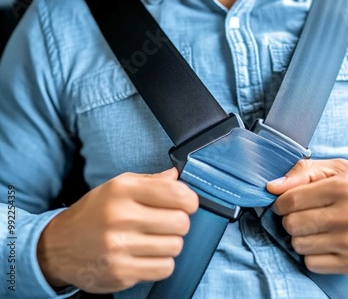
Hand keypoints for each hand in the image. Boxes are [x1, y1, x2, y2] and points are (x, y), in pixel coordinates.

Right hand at [37, 168, 198, 292]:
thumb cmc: (95, 213)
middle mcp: (120, 217)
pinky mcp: (120, 272)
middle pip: (181, 222)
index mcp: (122, 190)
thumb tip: (176, 176)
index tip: (186, 204)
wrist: (58, 246)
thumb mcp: (117, 187)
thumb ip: (150, 181)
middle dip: (179, 223)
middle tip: (167, 224)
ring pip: (175, 246)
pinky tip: (147, 255)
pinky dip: (162, 263)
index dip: (189, 200)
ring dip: (170, 244)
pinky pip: (164, 268)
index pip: (177, 193)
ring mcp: (119, 247)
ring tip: (154, 240)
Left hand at [267, 159, 347, 274]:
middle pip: (292, 224)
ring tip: (319, 229)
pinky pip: (312, 264)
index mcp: (344, 187)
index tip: (288, 203)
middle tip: (305, 215)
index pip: (290, 200)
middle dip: (291, 219)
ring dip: (302, 237)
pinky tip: (327, 243)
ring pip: (299, 245)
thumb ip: (304, 171)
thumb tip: (272, 187)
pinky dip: (313, 254)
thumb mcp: (341, 169)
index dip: (282, 202)